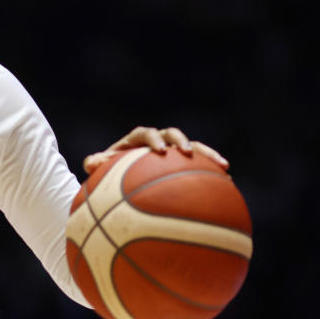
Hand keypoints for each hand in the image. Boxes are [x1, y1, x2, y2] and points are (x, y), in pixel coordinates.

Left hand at [83, 125, 227, 175]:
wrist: (120, 181)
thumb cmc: (108, 174)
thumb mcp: (101, 171)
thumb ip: (96, 164)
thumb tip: (90, 162)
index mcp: (136, 140)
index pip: (144, 133)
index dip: (152, 139)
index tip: (158, 150)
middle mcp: (156, 142)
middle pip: (172, 134)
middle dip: (181, 141)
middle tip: (187, 152)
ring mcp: (172, 153)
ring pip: (193, 148)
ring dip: (208, 155)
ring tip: (223, 166)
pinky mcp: (184, 164)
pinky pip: (201, 167)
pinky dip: (213, 173)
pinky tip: (228, 185)